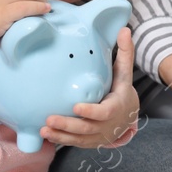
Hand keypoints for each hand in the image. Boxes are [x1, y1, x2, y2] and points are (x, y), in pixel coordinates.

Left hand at [41, 27, 138, 147]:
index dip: (91, 112)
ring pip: (78, 138)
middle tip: (49, 119)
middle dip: (68, 125)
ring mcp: (97, 135)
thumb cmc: (121, 91)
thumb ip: (124, 53)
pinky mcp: (89, 141)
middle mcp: (107, 125)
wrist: (127, 118)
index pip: (104, 113)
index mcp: (115, 107)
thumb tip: (125, 29)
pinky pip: (74, 143)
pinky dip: (60, 140)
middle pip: (87, 128)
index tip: (76, 107)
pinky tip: (45, 135)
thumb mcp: (125, 74)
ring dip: (60, 135)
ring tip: (43, 129)